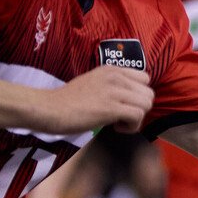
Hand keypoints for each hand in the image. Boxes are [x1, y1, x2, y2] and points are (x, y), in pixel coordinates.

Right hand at [35, 66, 153, 134]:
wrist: (49, 108)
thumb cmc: (67, 101)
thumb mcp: (93, 82)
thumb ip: (112, 85)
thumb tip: (129, 98)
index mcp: (112, 70)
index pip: (145, 78)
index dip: (138, 95)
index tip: (124, 105)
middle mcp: (116, 77)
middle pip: (149, 93)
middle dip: (139, 109)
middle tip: (122, 116)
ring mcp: (114, 91)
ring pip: (146, 104)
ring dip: (136, 119)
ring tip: (118, 123)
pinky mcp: (110, 107)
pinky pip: (138, 116)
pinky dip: (131, 127)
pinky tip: (115, 128)